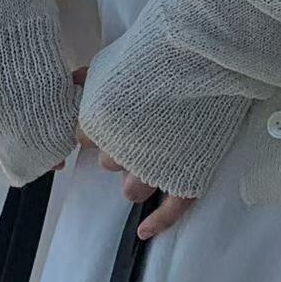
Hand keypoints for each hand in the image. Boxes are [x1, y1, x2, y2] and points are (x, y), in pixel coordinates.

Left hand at [70, 66, 195, 238]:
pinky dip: (159, 221)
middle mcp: (121, 151)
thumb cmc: (158, 49)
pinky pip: (172, 209)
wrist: (205, 49)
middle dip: (120, 145)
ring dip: (136, 174)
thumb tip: (74, 83)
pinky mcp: (188, 175)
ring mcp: (155, 168)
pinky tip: (145, 232)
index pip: (83, 136)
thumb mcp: (114, 59)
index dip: (97, 124)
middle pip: (108, 161)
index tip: (111, 110)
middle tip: (140, 120)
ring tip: (152, 153)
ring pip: (132, 188)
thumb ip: (92, 80)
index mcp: (98, 123)